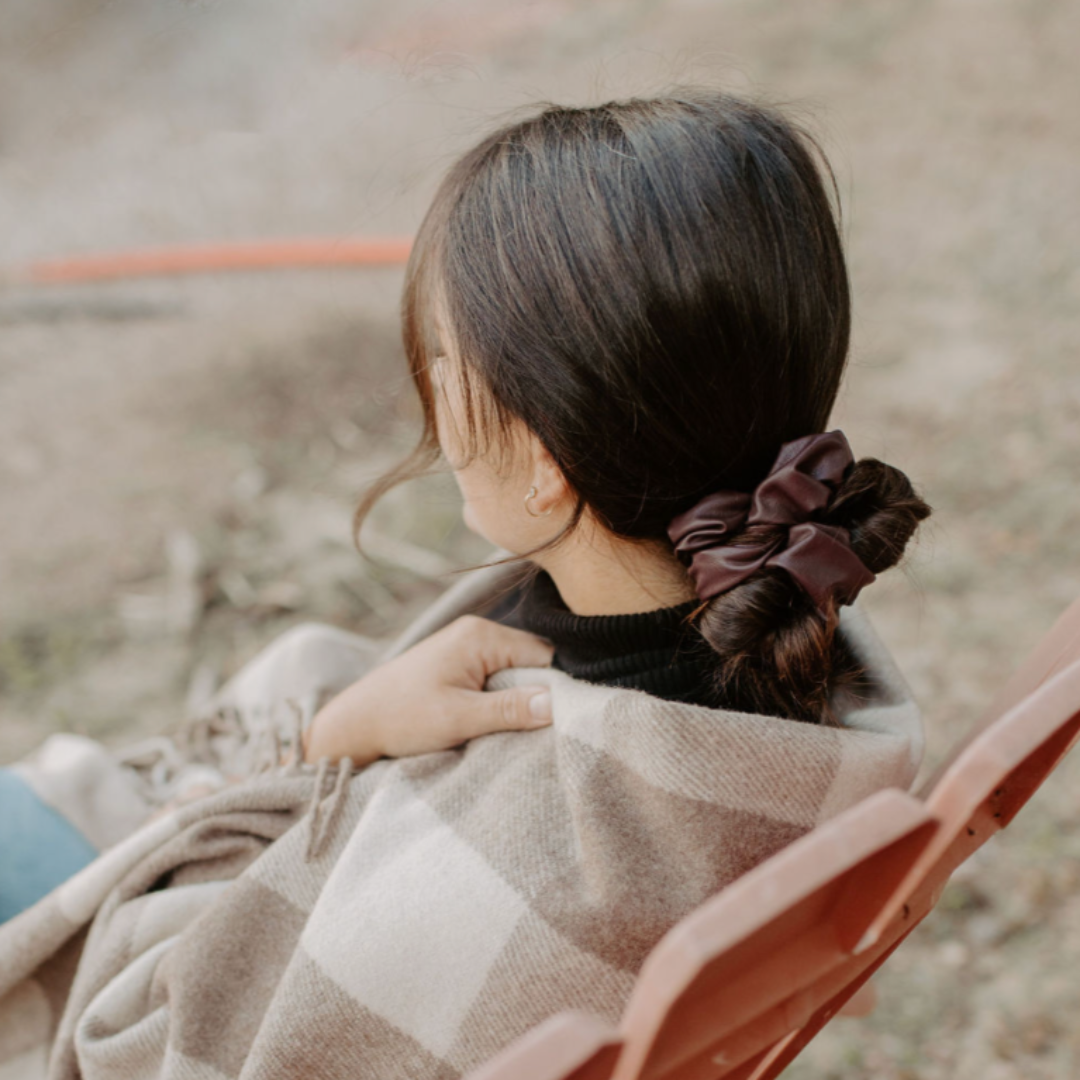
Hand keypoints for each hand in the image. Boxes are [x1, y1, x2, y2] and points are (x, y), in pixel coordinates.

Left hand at [301, 615, 555, 765]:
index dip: (559, 688)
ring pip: (517, 670)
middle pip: (533, 661)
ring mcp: (468, 645)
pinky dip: (504, 697)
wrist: (355, 722)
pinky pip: (498, 675)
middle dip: (541, 693)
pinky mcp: (460, 662)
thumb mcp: (458, 718)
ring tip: (524, 727)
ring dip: (521, 697)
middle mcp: (478, 632)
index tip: (568, 721)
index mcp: (481, 636)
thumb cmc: (401, 718)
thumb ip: (510, 710)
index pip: (544, 656)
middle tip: (548, 729)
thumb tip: (559, 704)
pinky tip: (502, 720)